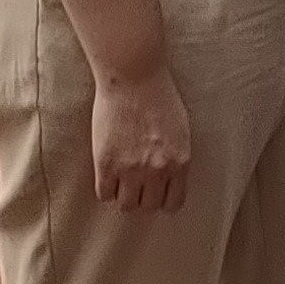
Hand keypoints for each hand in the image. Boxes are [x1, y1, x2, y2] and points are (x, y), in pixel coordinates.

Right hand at [89, 66, 197, 212]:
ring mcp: (131, 169)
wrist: (133, 76)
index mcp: (180, 162)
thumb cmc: (158, 96)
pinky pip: (104, 194)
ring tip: (120, 179)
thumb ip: (175, 156)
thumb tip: (168, 177)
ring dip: (123, 194)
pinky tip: (107, 174)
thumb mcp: (180, 130)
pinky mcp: (106, 164)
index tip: (155, 191)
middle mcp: (157, 170)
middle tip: (136, 183)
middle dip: (143, 197)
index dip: (162, 199)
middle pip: (148, 206)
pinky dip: (106, 188)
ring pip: (126, 205)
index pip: (173, 203)